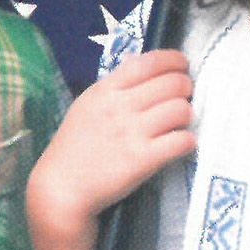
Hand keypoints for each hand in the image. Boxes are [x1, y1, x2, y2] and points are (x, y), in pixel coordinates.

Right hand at [28, 50, 194, 237]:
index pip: (149, 62)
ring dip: (186, 116)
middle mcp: (120, 107)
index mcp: (106, 90)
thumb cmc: (75, 146)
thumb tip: (136, 61)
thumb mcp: (87, 105)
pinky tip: (180, 145)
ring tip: (178, 124)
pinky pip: (181, 141)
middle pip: (173, 83)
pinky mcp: (142, 159)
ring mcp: (132, 133)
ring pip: (181, 109)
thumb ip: (114, 84)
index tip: (182, 67)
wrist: (61, 188)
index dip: (174, 61)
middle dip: (185, 88)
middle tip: (182, 99)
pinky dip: (187, 142)